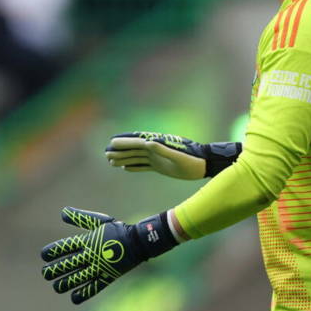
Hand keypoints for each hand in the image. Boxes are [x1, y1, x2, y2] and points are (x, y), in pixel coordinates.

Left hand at [41, 206, 176, 303]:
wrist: (139, 242)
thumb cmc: (117, 230)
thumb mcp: (99, 221)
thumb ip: (80, 218)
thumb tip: (63, 212)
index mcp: (87, 241)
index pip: (62, 248)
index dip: (50, 253)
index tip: (45, 256)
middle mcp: (90, 255)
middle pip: (65, 266)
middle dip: (52, 271)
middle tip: (46, 273)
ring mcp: (98, 268)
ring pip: (75, 280)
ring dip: (62, 284)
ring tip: (57, 286)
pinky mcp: (107, 278)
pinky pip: (92, 289)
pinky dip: (81, 294)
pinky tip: (73, 296)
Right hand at [105, 131, 241, 179]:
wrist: (204, 165)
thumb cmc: (194, 161)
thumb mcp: (179, 157)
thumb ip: (163, 150)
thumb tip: (147, 142)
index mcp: (159, 145)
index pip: (138, 142)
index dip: (124, 142)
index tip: (111, 143)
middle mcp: (156, 150)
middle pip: (134, 150)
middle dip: (120, 151)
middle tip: (105, 153)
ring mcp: (158, 158)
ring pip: (137, 158)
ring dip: (124, 158)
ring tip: (110, 161)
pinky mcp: (161, 166)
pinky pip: (144, 166)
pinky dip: (134, 166)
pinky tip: (125, 168)